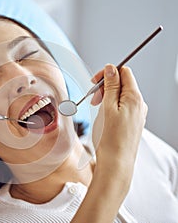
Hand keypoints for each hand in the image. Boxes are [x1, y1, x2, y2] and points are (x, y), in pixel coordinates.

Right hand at [70, 64, 146, 222]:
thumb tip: (111, 68)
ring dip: (107, 97)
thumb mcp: (107, 107)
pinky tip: (104, 117)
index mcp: (134, 98)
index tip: (95, 82)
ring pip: (121, 96)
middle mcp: (139, 105)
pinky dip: (111, 107)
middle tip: (93, 99)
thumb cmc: (110, 139)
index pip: (124, 72)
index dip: (108, 74)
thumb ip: (111, 86)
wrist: (115, 163)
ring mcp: (137, 114)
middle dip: (106, 87)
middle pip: (123, 84)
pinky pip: (122, 107)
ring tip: (97, 109)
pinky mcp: (132, 122)